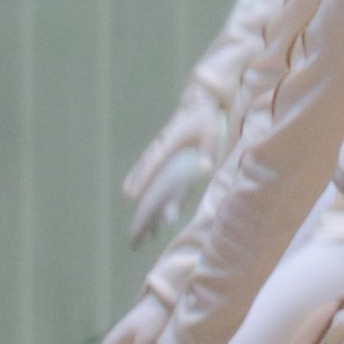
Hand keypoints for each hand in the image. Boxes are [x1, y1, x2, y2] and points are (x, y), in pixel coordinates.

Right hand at [120, 112, 207, 227]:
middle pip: (139, 182)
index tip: (132, 199)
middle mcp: (155, 154)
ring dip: (141, 210)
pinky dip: (147, 203)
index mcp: (165, 145)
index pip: (149, 165)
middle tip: (135, 236)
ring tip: (141, 238)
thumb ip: (207, 151)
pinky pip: (148, 186)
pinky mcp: (159, 164)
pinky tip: (154, 224)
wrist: (197, 105)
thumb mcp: (211, 131)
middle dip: (137, 208)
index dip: (141, 182)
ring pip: (140, 186)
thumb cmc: (205, 120)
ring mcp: (155, 160)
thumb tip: (205, 169)